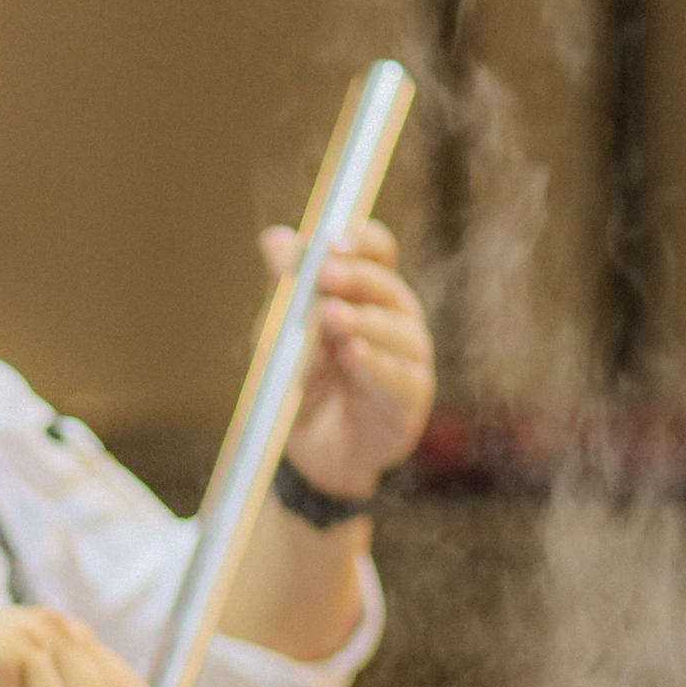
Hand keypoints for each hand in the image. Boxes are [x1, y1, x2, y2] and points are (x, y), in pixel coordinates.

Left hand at [259, 220, 434, 501]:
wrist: (312, 449)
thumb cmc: (304, 381)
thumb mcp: (284, 330)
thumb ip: (287, 287)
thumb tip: (275, 237)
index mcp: (370, 293)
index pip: (379, 253)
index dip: (361, 242)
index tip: (332, 241)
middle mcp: (398, 319)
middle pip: (387, 288)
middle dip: (356, 278)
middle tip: (325, 274)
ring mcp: (410, 358)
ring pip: (398, 331)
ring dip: (364, 321)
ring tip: (332, 316)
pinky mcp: (410, 399)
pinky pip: (398, 377)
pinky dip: (375, 363)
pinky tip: (353, 353)